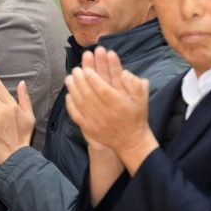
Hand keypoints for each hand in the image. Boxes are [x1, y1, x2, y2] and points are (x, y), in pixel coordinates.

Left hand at [64, 47, 156, 174]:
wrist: (131, 141)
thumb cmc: (136, 117)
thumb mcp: (142, 100)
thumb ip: (136, 85)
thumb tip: (125, 73)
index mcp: (120, 105)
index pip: (103, 89)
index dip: (93, 78)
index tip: (86, 69)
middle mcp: (107, 114)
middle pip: (89, 95)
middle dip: (80, 80)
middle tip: (76, 70)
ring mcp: (96, 123)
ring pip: (81, 103)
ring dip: (73, 89)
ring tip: (69, 78)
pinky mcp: (89, 129)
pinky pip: (77, 116)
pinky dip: (71, 105)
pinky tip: (69, 95)